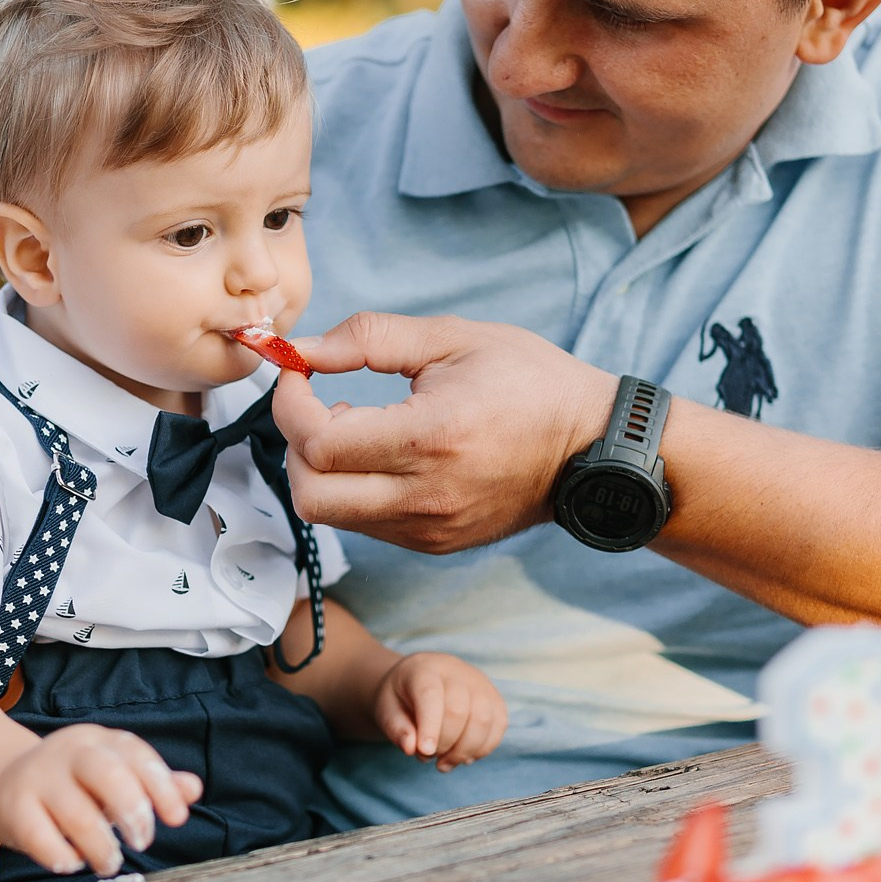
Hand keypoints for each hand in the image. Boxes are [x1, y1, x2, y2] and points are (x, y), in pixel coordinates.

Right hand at [0, 725, 204, 878]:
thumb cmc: (71, 786)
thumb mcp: (112, 778)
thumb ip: (153, 784)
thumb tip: (193, 789)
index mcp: (98, 740)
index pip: (136, 754)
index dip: (161, 786)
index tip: (176, 818)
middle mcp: (67, 753)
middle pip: (106, 773)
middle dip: (132, 811)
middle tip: (142, 842)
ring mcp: (37, 779)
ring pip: (77, 814)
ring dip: (101, 847)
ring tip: (109, 864)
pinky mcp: (13, 808)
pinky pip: (40, 837)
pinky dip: (61, 855)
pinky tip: (72, 862)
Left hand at [272, 313, 617, 552]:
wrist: (590, 448)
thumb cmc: (529, 382)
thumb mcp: (454, 338)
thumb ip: (370, 338)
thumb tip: (302, 348)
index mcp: (432, 438)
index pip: (320, 443)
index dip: (290, 404)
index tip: (299, 372)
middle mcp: (426, 496)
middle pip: (310, 495)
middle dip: (294, 443)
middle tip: (316, 403)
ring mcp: (429, 529)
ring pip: (331, 515)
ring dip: (320, 468)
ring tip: (355, 426)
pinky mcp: (433, 544)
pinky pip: (364, 523)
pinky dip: (351, 488)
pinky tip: (381, 453)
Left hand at [376, 652, 508, 772]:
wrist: (418, 682)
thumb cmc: (401, 698)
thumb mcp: (386, 709)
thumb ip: (396, 728)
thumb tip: (412, 748)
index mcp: (424, 668)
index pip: (431, 695)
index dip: (430, 727)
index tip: (425, 752)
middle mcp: (456, 671)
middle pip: (460, 710)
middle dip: (445, 744)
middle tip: (429, 759)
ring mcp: (479, 682)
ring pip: (484, 720)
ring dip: (466, 751)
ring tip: (445, 763)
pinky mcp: (494, 697)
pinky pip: (499, 725)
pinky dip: (484, 748)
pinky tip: (465, 757)